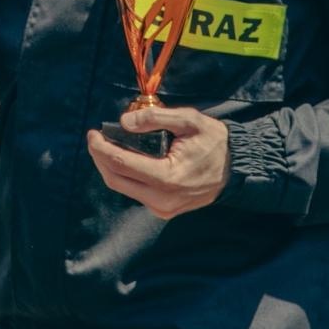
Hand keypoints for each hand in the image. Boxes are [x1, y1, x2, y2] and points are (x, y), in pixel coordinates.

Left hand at [85, 105, 228, 218]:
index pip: (121, 163)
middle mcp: (162, 199)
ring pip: (123, 188)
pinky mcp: (164, 210)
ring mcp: (163, 208)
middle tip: (95, 138)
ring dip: (111, 167)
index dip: (100, 148)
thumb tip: (124, 123)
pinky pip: (135, 193)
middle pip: (115, 179)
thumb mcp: (189, 120)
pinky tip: (126, 159)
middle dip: (100, 158)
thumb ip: (155, 118)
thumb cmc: (214, 141)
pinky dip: (125, 175)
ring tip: (109, 145)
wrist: (236, 169)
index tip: (92, 133)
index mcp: (168, 177)